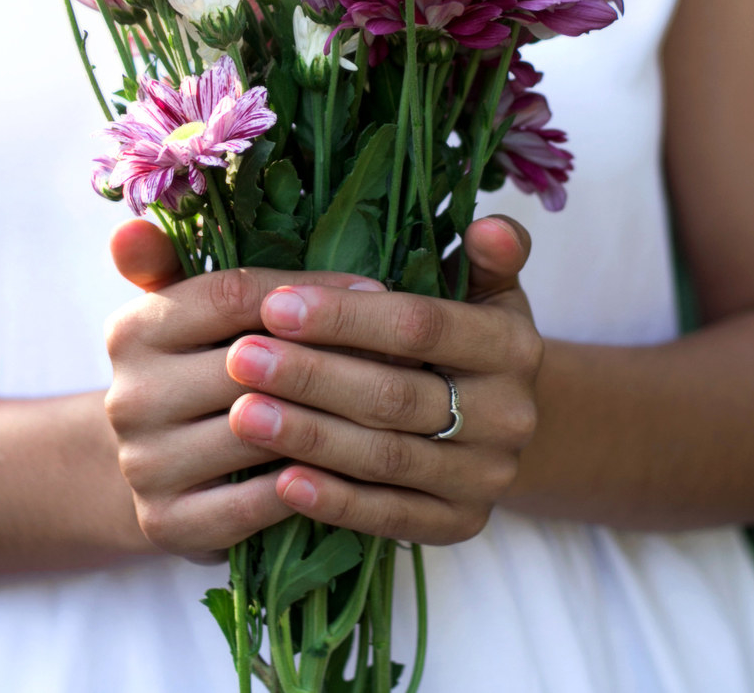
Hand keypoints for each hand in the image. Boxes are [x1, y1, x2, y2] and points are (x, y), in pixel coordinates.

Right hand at [101, 238, 383, 560]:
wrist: (155, 469)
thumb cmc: (196, 370)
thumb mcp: (185, 311)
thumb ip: (177, 259)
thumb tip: (129, 228)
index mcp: (133, 330)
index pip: (233, 295)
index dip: (310, 293)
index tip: (377, 291)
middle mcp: (128, 397)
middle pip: (253, 364)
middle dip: (336, 354)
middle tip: (408, 351)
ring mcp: (145, 464)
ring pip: (262, 431)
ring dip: (336, 419)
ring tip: (397, 405)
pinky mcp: (168, 523)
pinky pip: (258, 502)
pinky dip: (312, 483)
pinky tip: (359, 468)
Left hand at [223, 217, 541, 545]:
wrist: (497, 422)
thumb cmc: (465, 337)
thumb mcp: (486, 289)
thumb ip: (487, 254)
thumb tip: (487, 227)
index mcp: (514, 345)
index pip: (422, 326)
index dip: (346, 317)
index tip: (275, 306)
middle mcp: (510, 415)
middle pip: (396, 395)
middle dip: (312, 376)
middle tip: (239, 358)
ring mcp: (487, 477)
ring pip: (386, 458)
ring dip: (310, 437)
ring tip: (243, 415)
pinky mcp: (462, 526)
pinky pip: (390, 517)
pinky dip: (334, 501)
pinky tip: (279, 481)